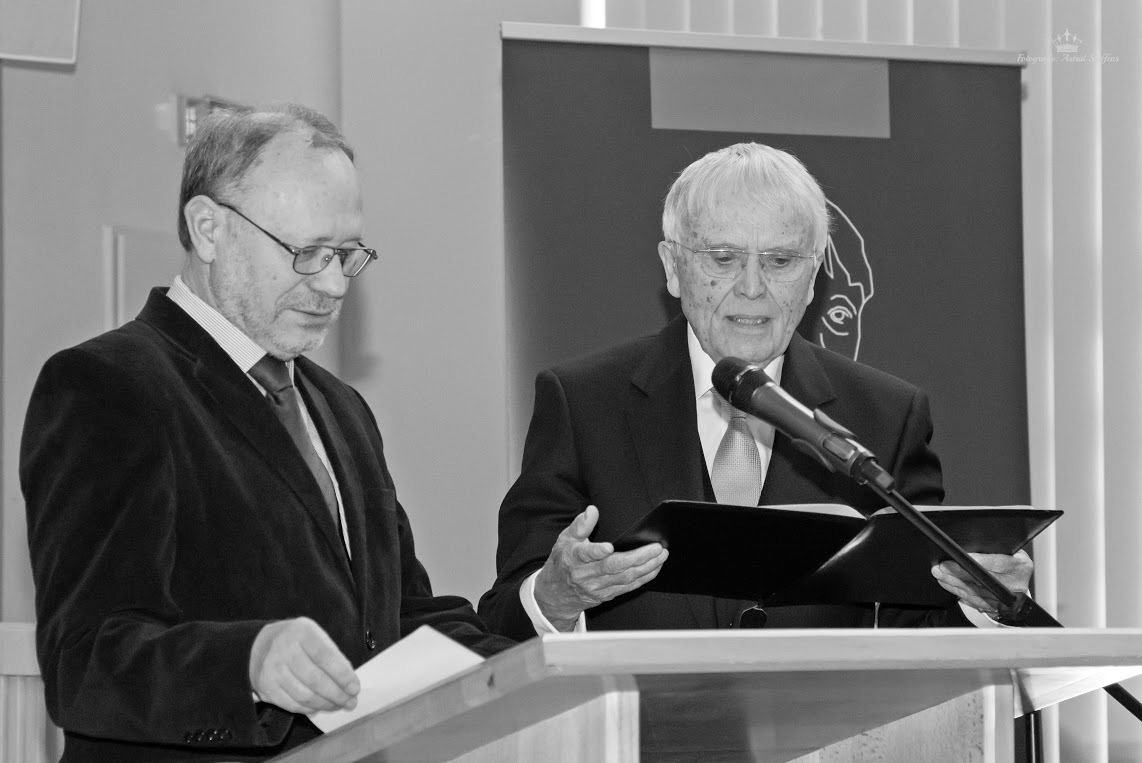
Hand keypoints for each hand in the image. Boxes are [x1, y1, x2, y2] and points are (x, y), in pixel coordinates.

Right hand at [249, 617, 359, 713]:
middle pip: (315, 679)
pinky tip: (320, 707)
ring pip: (304, 695)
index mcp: (301, 632)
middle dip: (337, 695)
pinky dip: (309, 709)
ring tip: (338, 706)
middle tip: (350, 702)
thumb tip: (349, 682)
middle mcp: (283, 649)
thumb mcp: (316, 636)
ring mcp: (272, 669)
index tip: (355, 688)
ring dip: (325, 704)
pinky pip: (292, 704)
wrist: (261, 645)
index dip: (342, 675)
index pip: (325, 657)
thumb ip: (333, 655)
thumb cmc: (298, 641)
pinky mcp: (265, 687)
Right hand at [533, 505, 667, 629]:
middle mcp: (586, 575)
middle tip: (657, 547)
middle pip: (614, 567)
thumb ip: (580, 525)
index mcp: (573, 558)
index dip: (597, 552)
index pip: (585, 554)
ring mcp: (597, 587)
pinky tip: (655, 567)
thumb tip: (592, 510)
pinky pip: (629, 587)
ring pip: (625, 578)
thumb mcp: (564, 539)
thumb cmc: (563, 561)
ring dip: (647, 567)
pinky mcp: (607, 595)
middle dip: (638, 557)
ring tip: (662, 555)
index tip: (609, 547)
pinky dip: (644, 578)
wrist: (556, 593)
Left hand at [931, 550, 1033, 614]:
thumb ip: (994, 548)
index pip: (996, 562)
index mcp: (1020, 566)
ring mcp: (1005, 599)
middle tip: (941, 566)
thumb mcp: (1011, 550)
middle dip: (958, 572)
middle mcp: (1014, 585)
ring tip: (939, 574)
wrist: (1021, 580)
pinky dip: (958, 592)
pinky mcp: (995, 607)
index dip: (977, 560)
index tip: (958, 556)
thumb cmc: (1012, 560)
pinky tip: (947, 584)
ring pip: (974, 592)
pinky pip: (972, 601)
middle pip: (982, 580)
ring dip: (954, 583)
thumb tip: (967, 545)